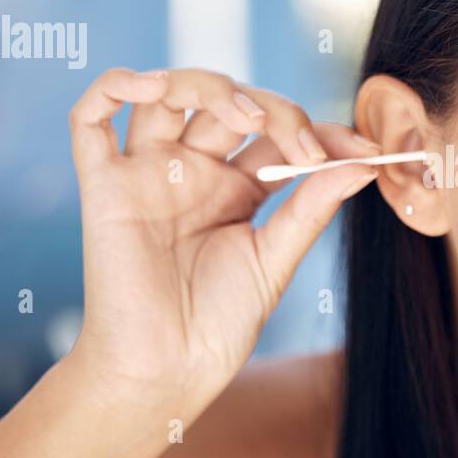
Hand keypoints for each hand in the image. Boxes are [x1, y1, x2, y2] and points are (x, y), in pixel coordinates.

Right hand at [64, 66, 379, 417]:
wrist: (167, 372)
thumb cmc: (218, 326)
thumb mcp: (276, 259)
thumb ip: (312, 206)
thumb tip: (363, 164)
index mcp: (236, 187)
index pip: (277, 133)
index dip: (320, 130)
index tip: (367, 149)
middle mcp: (191, 171)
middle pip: (229, 104)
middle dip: (275, 111)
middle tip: (307, 149)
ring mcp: (147, 173)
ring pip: (166, 94)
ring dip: (208, 85)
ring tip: (248, 117)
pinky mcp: (104, 186)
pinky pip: (90, 120)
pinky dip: (114, 86)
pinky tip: (150, 85)